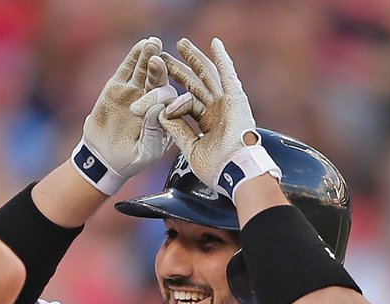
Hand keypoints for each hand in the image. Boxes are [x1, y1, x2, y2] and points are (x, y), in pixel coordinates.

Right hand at [73, 37, 178, 194]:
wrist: (103, 158)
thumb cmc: (129, 160)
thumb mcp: (144, 153)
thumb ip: (152, 132)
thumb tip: (157, 108)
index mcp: (167, 117)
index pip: (172, 103)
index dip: (171, 99)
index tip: (168, 98)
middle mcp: (155, 101)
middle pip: (160, 81)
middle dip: (160, 71)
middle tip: (158, 61)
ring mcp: (137, 91)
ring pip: (146, 71)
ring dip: (150, 57)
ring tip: (152, 44)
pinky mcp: (119, 86)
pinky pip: (128, 69)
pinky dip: (134, 57)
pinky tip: (141, 46)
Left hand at [159, 38, 275, 199]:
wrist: (234, 172)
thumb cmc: (216, 167)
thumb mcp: (190, 148)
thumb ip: (177, 131)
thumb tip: (160, 115)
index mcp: (208, 122)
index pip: (186, 101)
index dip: (169, 93)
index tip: (153, 86)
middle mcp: (218, 110)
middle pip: (194, 84)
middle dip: (178, 69)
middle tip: (162, 57)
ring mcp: (228, 103)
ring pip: (208, 75)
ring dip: (195, 58)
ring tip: (181, 44)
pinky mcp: (236, 99)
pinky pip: (228, 74)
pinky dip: (222, 58)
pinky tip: (214, 43)